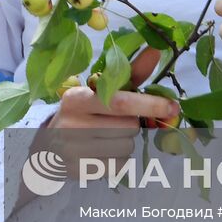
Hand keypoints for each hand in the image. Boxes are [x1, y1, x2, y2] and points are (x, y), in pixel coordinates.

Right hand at [46, 47, 179, 168]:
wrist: (49, 147)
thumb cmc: (83, 114)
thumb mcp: (98, 92)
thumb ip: (128, 74)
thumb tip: (155, 50)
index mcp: (76, 98)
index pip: (120, 102)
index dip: (149, 104)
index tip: (172, 107)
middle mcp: (71, 124)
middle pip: (128, 127)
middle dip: (131, 125)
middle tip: (114, 123)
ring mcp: (73, 150)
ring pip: (126, 148)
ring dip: (125, 143)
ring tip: (106, 138)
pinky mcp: (79, 171)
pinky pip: (119, 166)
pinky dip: (119, 160)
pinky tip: (103, 153)